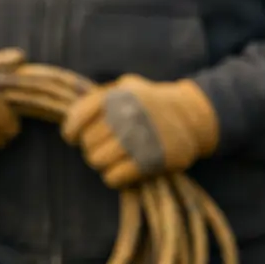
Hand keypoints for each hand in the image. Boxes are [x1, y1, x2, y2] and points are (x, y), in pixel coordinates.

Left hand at [61, 75, 219, 188]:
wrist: (193, 116)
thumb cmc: (151, 102)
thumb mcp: (127, 86)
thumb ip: (99, 95)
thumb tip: (72, 111)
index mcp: (116, 95)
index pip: (76, 119)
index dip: (72, 132)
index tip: (75, 137)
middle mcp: (126, 114)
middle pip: (88, 144)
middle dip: (94, 148)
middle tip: (107, 147)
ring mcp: (138, 137)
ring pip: (97, 161)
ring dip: (104, 163)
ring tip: (116, 158)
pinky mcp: (151, 160)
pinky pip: (113, 177)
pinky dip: (115, 177)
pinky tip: (124, 170)